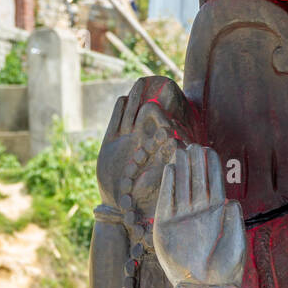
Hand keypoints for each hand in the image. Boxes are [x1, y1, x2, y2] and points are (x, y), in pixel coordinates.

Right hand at [97, 76, 195, 214]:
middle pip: (147, 116)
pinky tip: (123, 99)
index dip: (165, 114)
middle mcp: (141, 142)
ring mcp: (126, 141)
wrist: (119, 205)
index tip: (170, 102)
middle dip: (150, 100)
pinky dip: (119, 111)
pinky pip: (115, 123)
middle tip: (155, 82)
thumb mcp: (157, 182)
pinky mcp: (109, 143)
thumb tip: (177, 148)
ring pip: (131, 115)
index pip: (162, 126)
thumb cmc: (142, 199)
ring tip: (139, 83)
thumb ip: (165, 164)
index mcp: (155, 150)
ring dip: (135, 99)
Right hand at [154, 145, 245, 287]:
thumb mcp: (236, 242)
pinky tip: (170, 169)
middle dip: (196, 163)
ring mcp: (181, 220)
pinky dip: (168, 185)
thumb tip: (230, 199)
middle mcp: (199, 214)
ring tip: (180, 149)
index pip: (214, 185)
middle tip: (194, 144)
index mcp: (218, 215)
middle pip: (197, 182)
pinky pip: (166, 201)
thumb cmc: (226, 269)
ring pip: (181, 187)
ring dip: (181, 169)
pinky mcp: (165, 227)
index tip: (209, 150)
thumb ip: (234, 219)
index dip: (212, 168)